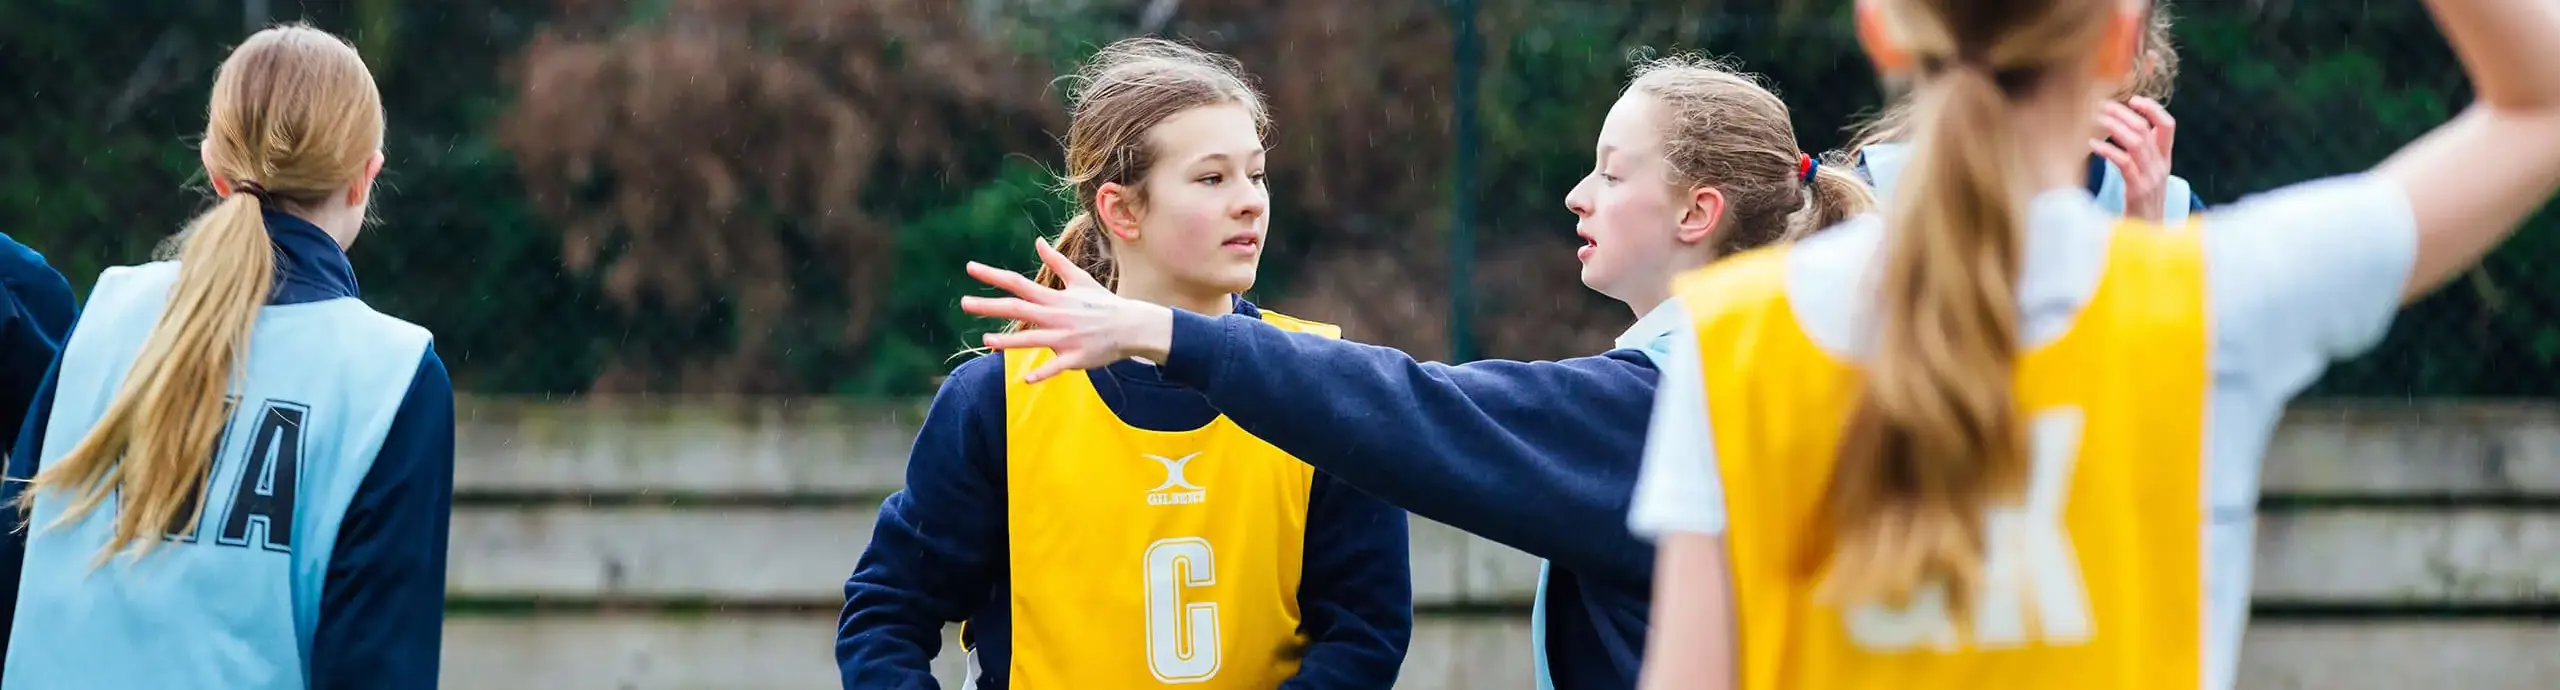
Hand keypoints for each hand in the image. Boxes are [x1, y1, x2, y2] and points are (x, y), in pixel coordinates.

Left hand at [960, 237, 1174, 382]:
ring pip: (1033, 339)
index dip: (993, 275)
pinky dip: (1042, 373)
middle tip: (964, 303)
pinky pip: (1055, 367)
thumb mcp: (1080, 279)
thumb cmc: (1103, 303)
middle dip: (990, 306)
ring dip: (1009, 341)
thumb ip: (1056, 262)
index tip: (970, 268)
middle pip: (1018, 309)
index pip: (1018, 283)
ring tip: (986, 340)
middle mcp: (1056, 316)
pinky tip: (1025, 379)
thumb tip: (1037, 242)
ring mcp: (1065, 338)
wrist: (1131, 326)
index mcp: (1054, 297)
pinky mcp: (1075, 358)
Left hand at [2090, 96, 2177, 222]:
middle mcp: (2161, 166)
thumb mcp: (2147, 176)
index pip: (2168, 125)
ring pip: (2137, 143)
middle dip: (2123, 114)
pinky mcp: (2138, 190)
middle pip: (2146, 130)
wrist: (2150, 235)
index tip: (2134, 100)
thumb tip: (2125, 130)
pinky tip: (2092, 145)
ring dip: (2114, 128)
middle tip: (2102, 106)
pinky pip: (2124, 163)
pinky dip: (2107, 150)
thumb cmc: (2142, 204)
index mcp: (2165, 159)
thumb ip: (2141, 155)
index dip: (2153, 109)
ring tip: (2096, 120)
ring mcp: (2151, 178)